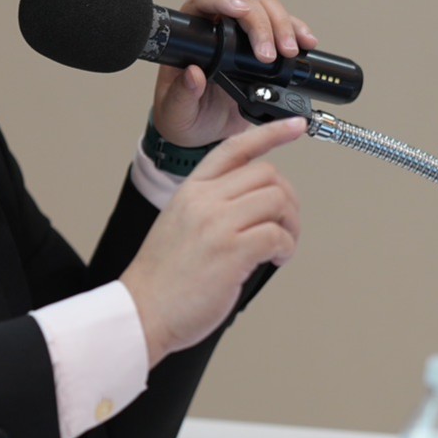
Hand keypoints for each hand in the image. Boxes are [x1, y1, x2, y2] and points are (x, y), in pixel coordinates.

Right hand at [119, 116, 307, 366]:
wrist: (142, 311)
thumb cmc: (161, 279)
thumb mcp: (179, 224)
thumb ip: (212, 207)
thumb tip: (254, 208)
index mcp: (191, 190)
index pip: (235, 147)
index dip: (272, 133)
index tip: (296, 126)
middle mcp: (205, 200)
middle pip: (268, 175)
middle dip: (287, 200)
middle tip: (285, 225)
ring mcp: (218, 224)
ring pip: (278, 200)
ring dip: (290, 225)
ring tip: (280, 247)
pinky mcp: (232, 251)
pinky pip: (278, 235)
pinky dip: (286, 248)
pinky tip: (275, 259)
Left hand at [148, 0, 318, 147]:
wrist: (204, 132)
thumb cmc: (183, 115)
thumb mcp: (176, 110)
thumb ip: (182, 94)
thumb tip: (194, 74)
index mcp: (190, 35)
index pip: (204, 1)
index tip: (238, 10)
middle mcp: (217, 28)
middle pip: (245, 3)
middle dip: (262, 23)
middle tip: (269, 54)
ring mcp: (242, 37)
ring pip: (268, 9)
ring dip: (283, 26)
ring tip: (290, 51)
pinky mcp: (263, 48)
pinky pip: (283, 29)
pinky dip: (297, 32)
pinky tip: (306, 44)